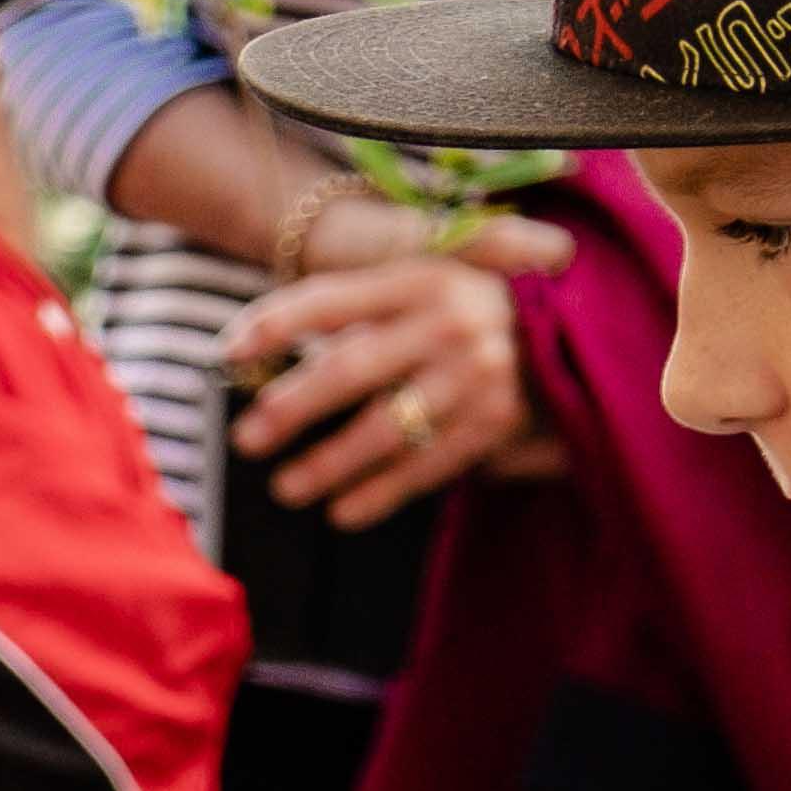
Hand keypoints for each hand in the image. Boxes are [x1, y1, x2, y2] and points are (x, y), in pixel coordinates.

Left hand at [216, 217, 571, 532]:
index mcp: (419, 278)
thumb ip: (340, 310)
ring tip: (287, 487)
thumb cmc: (452, 313)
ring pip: (387, 426)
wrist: (562, 330)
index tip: (227, 355)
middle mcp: (449, 321)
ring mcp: (476, 372)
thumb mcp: (407, 288)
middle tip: (248, 439)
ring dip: (331, 463)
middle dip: (293, 407)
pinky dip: (382, 492)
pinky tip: (342, 511)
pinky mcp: (495, 419)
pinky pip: (427, 463)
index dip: (275, 323)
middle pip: (352, 367)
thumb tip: (240, 349)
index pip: (331, 299)